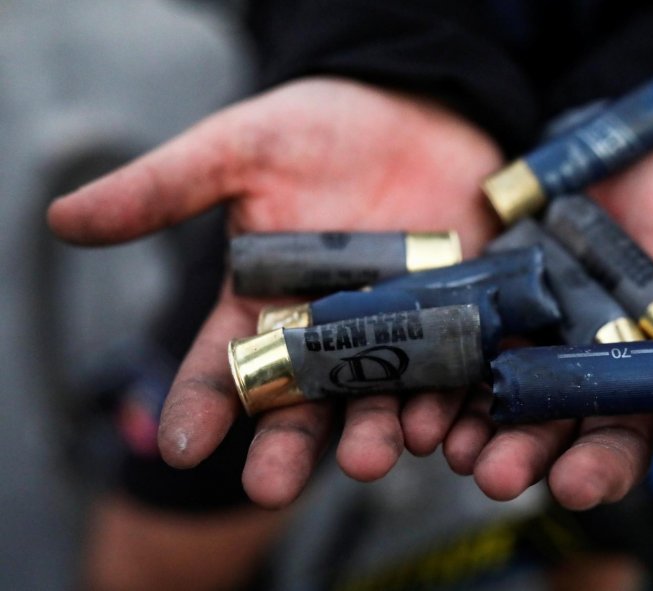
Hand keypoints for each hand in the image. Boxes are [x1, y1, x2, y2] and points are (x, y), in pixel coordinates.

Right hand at [48, 77, 503, 507]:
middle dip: (287, 447)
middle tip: (270, 488)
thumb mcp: (238, 150)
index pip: (222, 367)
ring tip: (367, 457)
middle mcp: (325, 333)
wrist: (414, 106)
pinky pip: (447, 373)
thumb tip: (63, 219)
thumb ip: (164, 188)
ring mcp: (391, 332)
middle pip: (302, 403)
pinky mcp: (451, 321)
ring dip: (370, 434)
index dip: (200, 405)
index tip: (182, 445)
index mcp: (263, 305)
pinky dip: (442, 402)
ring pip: (376, 399)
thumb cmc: (318, 128)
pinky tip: (436, 426)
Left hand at [448, 145, 652, 526]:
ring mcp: (563, 362)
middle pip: (614, 441)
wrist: (623, 153)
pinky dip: (460, 404)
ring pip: (540, 422)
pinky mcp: (508, 333)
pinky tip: (440, 423)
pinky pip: (482, 378)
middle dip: (593, 467)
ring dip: (516, 450)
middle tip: (571, 487)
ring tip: (489, 465)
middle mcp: (629, 383)